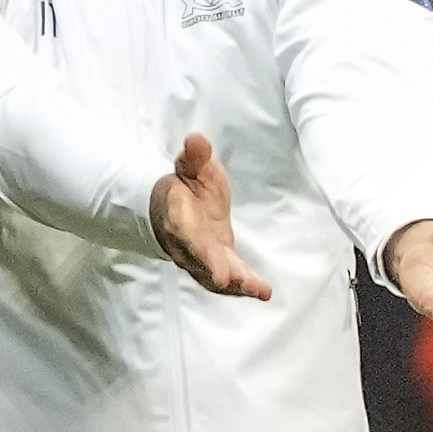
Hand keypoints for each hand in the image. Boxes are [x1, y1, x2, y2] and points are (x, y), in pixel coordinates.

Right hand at [150, 134, 272, 299]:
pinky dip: (244, 287)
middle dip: (220, 272)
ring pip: (216, 276)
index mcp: (179, 220)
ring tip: (261, 290)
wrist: (169, 206)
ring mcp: (202, 258)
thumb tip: (197, 139)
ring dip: (238, 285)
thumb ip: (194, 157)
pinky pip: (229, 278)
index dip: (205, 255)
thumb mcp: (189, 166)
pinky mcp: (217, 262)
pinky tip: (263, 292)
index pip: (191, 238)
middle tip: (239, 281)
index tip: (220, 271)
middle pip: (204, 262)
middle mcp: (188, 245)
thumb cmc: (185, 184)